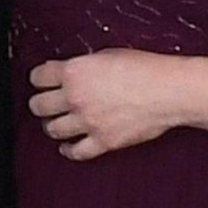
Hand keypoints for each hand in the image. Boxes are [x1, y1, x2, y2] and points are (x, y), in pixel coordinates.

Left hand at [29, 48, 182, 159]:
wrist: (169, 91)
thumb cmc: (145, 69)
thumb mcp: (107, 55)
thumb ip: (83, 66)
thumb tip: (69, 72)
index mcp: (75, 72)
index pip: (38, 77)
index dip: (39, 79)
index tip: (42, 81)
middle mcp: (76, 97)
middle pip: (38, 106)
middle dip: (41, 104)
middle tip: (46, 103)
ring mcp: (88, 121)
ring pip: (52, 130)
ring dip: (53, 126)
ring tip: (59, 123)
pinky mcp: (103, 141)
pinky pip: (76, 152)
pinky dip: (69, 150)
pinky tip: (68, 146)